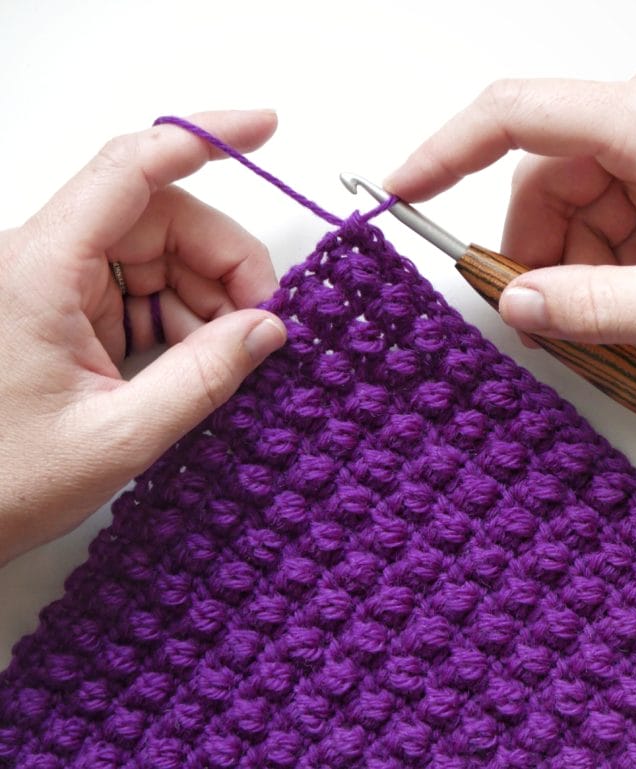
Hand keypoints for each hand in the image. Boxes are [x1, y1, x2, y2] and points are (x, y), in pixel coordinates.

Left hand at [0, 110, 286, 564]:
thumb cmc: (3, 481)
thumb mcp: (117, 438)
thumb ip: (202, 378)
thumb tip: (269, 330)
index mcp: (42, 270)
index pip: (131, 169)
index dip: (204, 137)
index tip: (266, 128)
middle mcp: (48, 260)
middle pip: (163, 217)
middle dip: (226, 262)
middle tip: (265, 322)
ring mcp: (60, 284)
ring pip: (163, 253)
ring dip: (211, 297)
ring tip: (229, 357)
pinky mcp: (71, 311)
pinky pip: (149, 289)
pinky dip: (188, 319)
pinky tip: (200, 361)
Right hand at [386, 53, 635, 377]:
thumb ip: (592, 308)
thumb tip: (514, 303)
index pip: (515, 114)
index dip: (443, 151)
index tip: (401, 190)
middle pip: (546, 169)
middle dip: (537, 245)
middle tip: (550, 313)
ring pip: (577, 185)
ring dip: (581, 250)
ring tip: (628, 304)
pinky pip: (612, 188)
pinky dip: (611, 241)